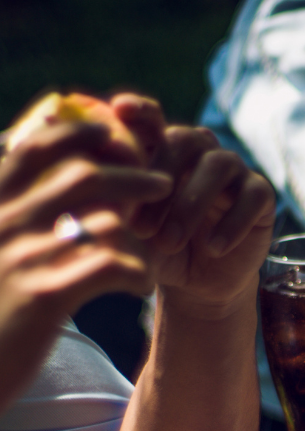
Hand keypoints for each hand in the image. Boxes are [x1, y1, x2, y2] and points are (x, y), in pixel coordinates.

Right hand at [0, 118, 171, 317]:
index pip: (35, 146)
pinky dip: (138, 272)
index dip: (80, 133)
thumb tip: (42, 189)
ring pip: (106, 222)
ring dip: (141, 232)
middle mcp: (3, 221)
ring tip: (157, 248)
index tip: (113, 133)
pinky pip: (112, 267)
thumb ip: (11, 218)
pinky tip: (143, 285)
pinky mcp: (45, 297)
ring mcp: (24, 258)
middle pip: (83, 176)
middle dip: (131, 174)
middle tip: (163, 182)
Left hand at [113, 95, 275, 316]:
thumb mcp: (130, 229)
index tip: (119, 110)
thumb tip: (76, 189)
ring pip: (218, 167)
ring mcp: (234, 171)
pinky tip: (213, 247)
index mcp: (165, 149)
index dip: (139, 111)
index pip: (152, 119)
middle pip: (184, 141)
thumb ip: (111, 204)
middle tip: (139, 225)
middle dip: (160, 180)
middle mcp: (201, 151)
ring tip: (169, 242)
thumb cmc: (159, 250)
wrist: (199, 285)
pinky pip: (251, 197)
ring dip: (190, 205)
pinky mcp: (261, 196)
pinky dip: (231, 222)